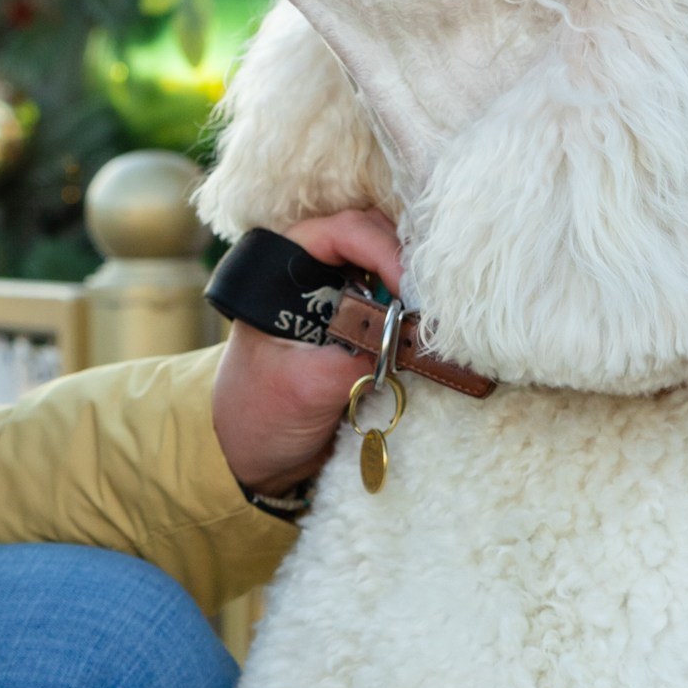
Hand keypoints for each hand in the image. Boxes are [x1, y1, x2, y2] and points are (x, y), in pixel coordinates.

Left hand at [210, 210, 408, 501]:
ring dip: (417, 284)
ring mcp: (338, 296)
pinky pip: (397, 304)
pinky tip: (431, 332)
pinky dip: (418, 313)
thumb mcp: (305, 388)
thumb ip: (356, 359)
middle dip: (407, 260)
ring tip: (436, 315)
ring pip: (391, 267)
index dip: (381, 250)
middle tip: (432, 299)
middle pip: (375, 237)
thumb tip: (410, 339)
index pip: (342, 231)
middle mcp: (313, 272)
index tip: (409, 287)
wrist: (252, 455)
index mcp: (282, 268)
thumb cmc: (258, 415)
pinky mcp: (359, 326)